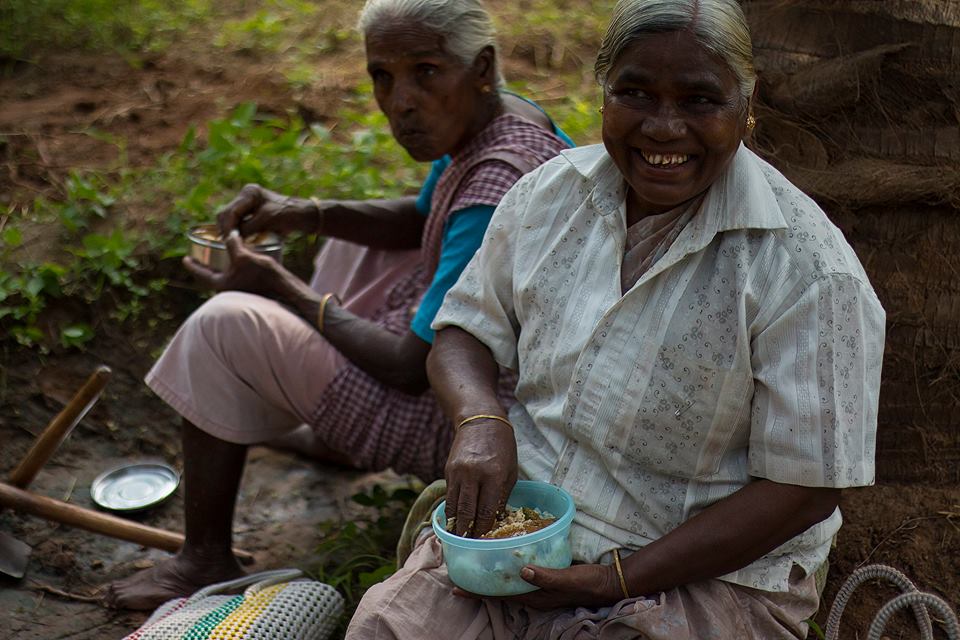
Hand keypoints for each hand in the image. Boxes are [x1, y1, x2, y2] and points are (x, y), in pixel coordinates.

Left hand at [184, 230, 288, 297]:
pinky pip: (238, 278)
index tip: (185, 259)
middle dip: (208, 266)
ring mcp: (240, 291)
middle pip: (213, 276)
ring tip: (222, 255)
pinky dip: (235, 269)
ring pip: (226, 277)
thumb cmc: (261, 275)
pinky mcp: (251, 290)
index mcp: (221, 284)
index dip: (192, 265)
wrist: (283, 289)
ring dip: (223, 266)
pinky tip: (241, 261)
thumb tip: (229, 233)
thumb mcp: (243, 256)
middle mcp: (229, 290)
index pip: (201, 274)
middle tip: (203, 256)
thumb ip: (233, 244)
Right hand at [216, 183, 318, 236]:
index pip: (230, 211)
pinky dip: (237, 230)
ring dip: (230, 230)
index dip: (227, 227)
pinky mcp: (252, 211)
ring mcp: (248, 202)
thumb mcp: (266, 221)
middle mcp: (246, 195)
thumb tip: (231, 238)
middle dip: (226, 229)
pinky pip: (238, 221)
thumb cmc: (288, 215)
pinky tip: (237, 240)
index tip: (226, 241)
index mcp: (249, 192)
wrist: (304, 216)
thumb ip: (248, 228)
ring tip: (231, 243)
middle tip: (227, 244)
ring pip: (231, 218)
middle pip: (227, 213)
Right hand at [444, 419, 517, 537]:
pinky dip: (450, 511)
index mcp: (493, 476)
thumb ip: (502, 497)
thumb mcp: (510, 472)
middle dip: (467, 533)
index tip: (483, 544)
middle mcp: (473, 475)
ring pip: (453, 507)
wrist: (481, 422)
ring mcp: (458, 472)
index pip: (486, 512)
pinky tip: (453, 521)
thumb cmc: (502, 448)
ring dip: (456, 526)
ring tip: (459, 540)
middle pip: (467, 512)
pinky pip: (449, 496)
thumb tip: (496, 522)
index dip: (483, 531)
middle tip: (468, 547)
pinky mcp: (448, 470)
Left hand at [453, 563, 623, 609]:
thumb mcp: (566, 579)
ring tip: (474, 567)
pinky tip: (503, 559)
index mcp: (534, 597)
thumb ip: (545, 576)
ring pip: (508, 584)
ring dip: (492, 577)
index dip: (478, 593)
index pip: (499, 597)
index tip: (456, 588)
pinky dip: (508, 569)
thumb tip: (522, 571)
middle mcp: (532, 594)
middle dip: (479, 586)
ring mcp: (538, 586)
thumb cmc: (587, 582)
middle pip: (499, 592)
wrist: (607, 582)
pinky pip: (520, 576)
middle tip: (458, 575)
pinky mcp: (545, 577)